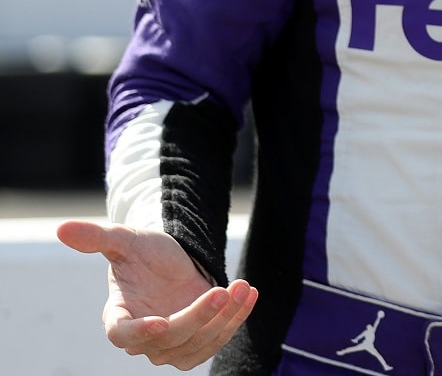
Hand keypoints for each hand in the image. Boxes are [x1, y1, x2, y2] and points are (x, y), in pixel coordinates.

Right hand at [56, 219, 256, 369]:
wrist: (174, 260)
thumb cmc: (144, 252)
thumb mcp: (124, 240)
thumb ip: (97, 238)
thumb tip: (61, 228)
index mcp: (118, 315)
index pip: (121, 334)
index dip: (138, 333)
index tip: (160, 323)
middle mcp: (143, 336)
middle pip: (169, 339)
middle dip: (198, 317)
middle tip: (222, 289)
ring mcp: (171, 344)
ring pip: (196, 345)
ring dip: (223, 320)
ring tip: (241, 287)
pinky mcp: (197, 341)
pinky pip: (217, 341)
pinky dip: (236, 320)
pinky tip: (249, 293)